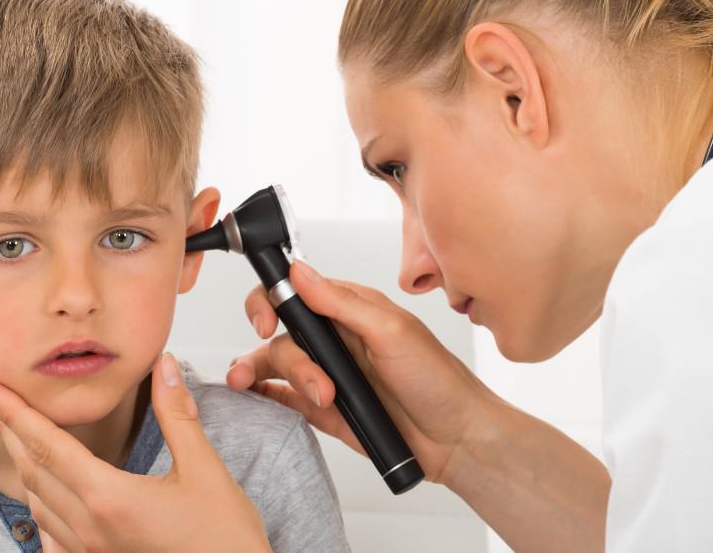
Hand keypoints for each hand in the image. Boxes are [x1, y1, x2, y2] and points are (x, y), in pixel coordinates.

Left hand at [0, 353, 269, 552]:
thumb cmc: (224, 539)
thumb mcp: (204, 470)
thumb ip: (177, 415)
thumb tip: (163, 367)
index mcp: (110, 499)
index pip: (48, 445)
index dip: (14, 412)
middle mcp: (91, 530)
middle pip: (33, 471)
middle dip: (12, 431)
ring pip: (38, 504)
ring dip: (25, 466)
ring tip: (21, 437)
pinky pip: (52, 537)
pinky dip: (42, 506)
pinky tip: (48, 496)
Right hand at [227, 260, 492, 483]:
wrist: (456, 440)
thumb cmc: (438, 381)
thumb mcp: (392, 332)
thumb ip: (342, 303)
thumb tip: (299, 272)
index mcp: (348, 308)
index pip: (292, 291)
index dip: (268, 302)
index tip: (265, 322)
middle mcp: (332, 337)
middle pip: (280, 333)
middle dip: (287, 358)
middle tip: (316, 380)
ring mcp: (325, 372)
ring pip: (277, 365)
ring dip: (281, 380)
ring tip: (320, 398)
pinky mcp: (320, 406)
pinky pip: (280, 396)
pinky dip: (263, 395)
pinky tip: (257, 397)